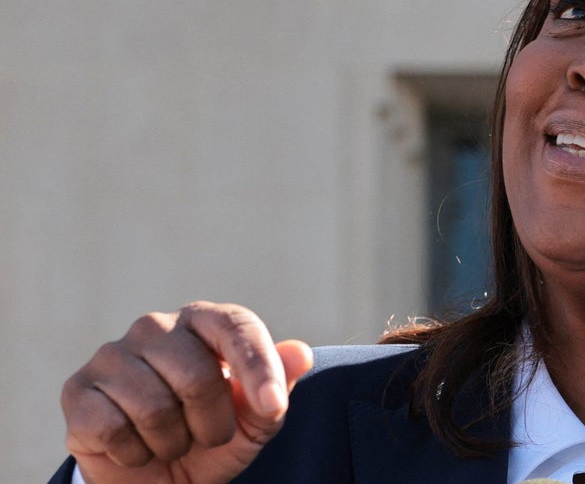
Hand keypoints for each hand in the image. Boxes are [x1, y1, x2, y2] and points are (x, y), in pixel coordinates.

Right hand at [61, 301, 313, 483]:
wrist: (157, 478)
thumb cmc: (212, 435)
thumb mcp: (256, 419)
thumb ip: (279, 385)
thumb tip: (301, 353)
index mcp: (204, 321)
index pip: (237, 328)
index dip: (258, 369)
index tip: (272, 408)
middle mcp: (156, 327)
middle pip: (198, 377)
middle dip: (212, 424)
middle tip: (206, 435)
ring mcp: (112, 355)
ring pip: (154, 408)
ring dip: (173, 443)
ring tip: (171, 440)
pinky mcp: (77, 390)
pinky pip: (113, 428)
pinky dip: (135, 453)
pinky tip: (135, 446)